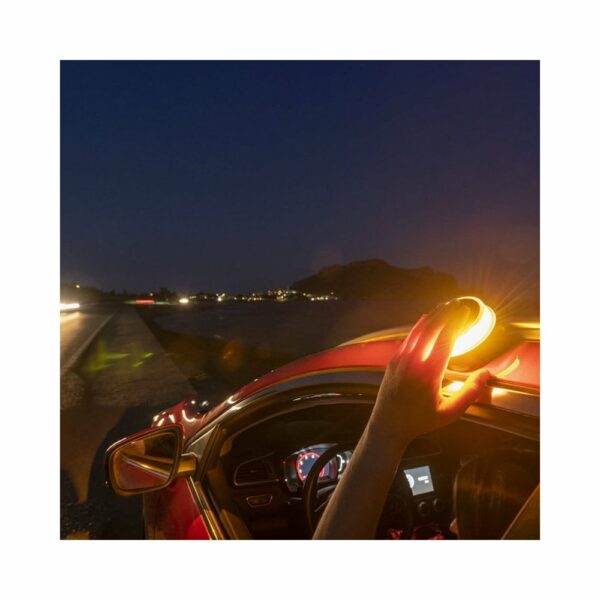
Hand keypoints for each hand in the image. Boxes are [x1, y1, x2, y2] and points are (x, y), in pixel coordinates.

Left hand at [370, 300, 491, 448]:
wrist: (387, 425)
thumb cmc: (420, 421)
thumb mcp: (450, 413)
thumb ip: (470, 393)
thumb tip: (486, 374)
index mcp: (429, 373)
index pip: (445, 339)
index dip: (456, 321)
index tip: (466, 311)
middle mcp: (413, 361)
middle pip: (431, 328)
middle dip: (446, 313)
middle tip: (458, 303)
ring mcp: (400, 358)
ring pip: (418, 330)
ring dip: (433, 316)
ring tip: (445, 306)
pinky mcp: (393, 359)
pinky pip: (408, 337)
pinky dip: (419, 326)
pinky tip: (427, 319)